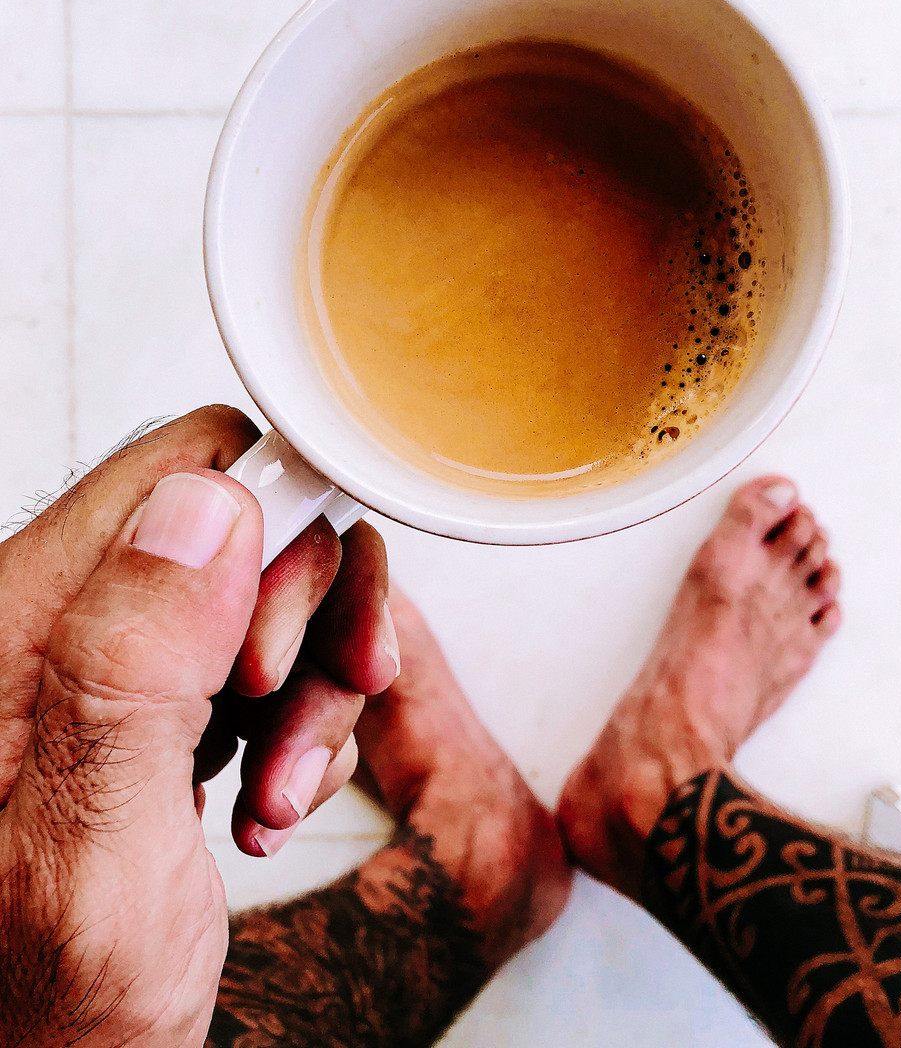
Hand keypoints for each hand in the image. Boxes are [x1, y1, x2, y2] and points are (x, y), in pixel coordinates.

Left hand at [0, 406, 395, 1045]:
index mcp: (13, 624)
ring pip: (269, 591)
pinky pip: (266, 657)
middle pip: (242, 525)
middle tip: (294, 725)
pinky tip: (267, 800)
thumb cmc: (39, 1017)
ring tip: (282, 791)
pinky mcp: (154, 699)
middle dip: (304, 626)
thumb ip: (131, 672)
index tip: (277, 649)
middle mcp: (60, 622)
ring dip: (310, 688)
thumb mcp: (88, 859)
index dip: (267, 536)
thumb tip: (205, 507)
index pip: (180, 468)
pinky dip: (299, 726)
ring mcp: (111, 661)